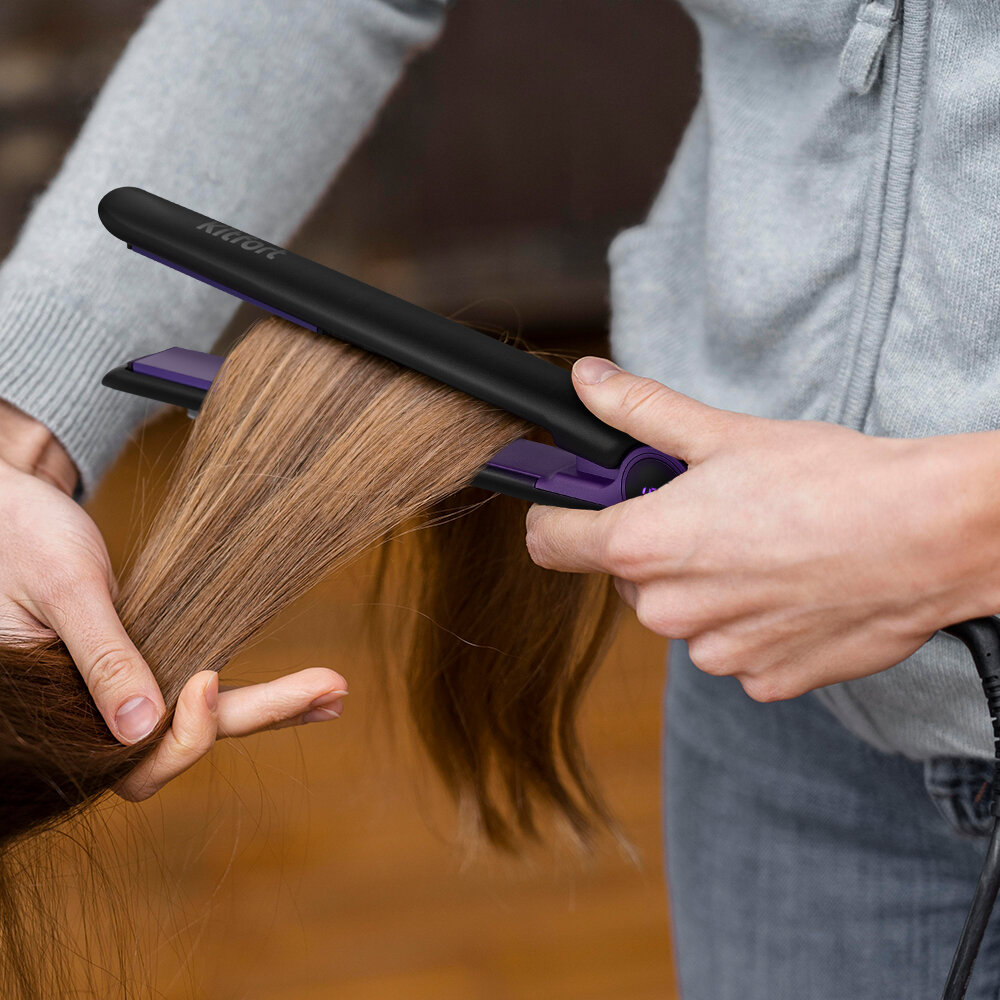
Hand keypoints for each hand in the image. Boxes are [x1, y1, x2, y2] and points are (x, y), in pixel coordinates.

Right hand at [0, 400, 348, 797]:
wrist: (4, 507)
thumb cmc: (19, 536)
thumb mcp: (66, 590)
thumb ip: (103, 657)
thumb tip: (142, 727)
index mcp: (55, 720)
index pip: (133, 764)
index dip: (184, 736)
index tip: (208, 678)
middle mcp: (87, 722)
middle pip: (179, 750)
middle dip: (258, 719)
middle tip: (332, 688)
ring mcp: (114, 698)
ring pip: (195, 725)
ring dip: (268, 710)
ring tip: (334, 689)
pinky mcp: (138, 669)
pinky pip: (193, 692)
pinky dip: (248, 692)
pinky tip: (305, 686)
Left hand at [525, 358, 973, 701]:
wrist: (929, 536)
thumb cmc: (832, 481)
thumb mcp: (723, 433)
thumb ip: (640, 411)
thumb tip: (587, 383)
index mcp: (646, 545)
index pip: (551, 541)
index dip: (558, 514)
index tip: (577, 500)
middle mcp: (669, 611)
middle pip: (626, 575)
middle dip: (655, 544)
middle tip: (711, 511)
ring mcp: (717, 654)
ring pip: (681, 614)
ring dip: (704, 585)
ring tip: (762, 546)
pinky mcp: (762, 680)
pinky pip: (730, 647)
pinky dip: (748, 621)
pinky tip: (790, 587)